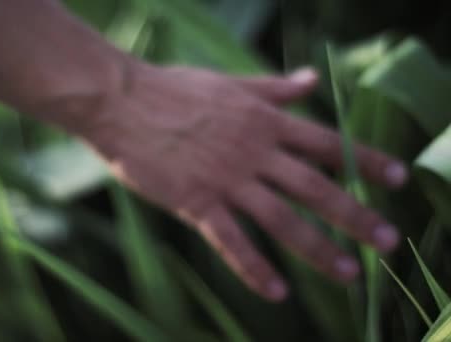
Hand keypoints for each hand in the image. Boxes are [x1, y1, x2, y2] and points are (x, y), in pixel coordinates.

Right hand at [74, 62, 406, 300]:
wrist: (122, 102)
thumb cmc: (173, 89)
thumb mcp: (230, 83)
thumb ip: (273, 88)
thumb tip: (311, 80)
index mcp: (264, 122)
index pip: (326, 143)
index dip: (365, 160)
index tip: (399, 179)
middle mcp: (254, 152)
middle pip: (315, 187)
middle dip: (355, 215)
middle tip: (388, 241)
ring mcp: (227, 179)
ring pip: (282, 219)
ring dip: (318, 248)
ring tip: (349, 274)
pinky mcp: (196, 201)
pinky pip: (231, 241)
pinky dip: (254, 268)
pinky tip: (277, 293)